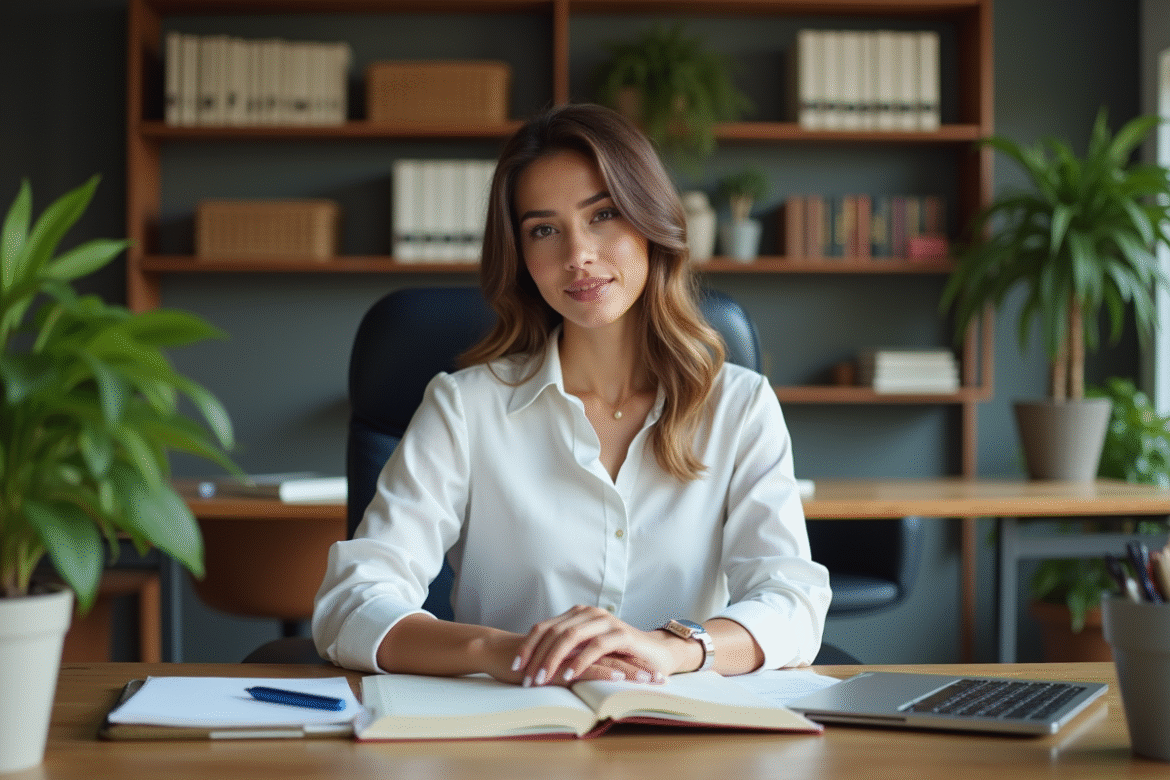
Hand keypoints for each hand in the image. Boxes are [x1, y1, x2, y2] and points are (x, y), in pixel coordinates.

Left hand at [512, 605, 682, 686]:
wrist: (657, 654)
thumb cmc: (619, 655)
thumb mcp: (586, 650)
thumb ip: (566, 650)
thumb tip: (534, 663)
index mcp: (577, 614)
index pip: (544, 627)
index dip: (527, 647)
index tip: (515, 667)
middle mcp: (588, 613)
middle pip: (553, 632)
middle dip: (536, 656)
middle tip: (526, 679)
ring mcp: (605, 621)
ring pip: (570, 637)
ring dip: (553, 659)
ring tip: (542, 679)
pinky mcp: (621, 634)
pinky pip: (595, 647)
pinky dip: (579, 662)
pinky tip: (569, 676)